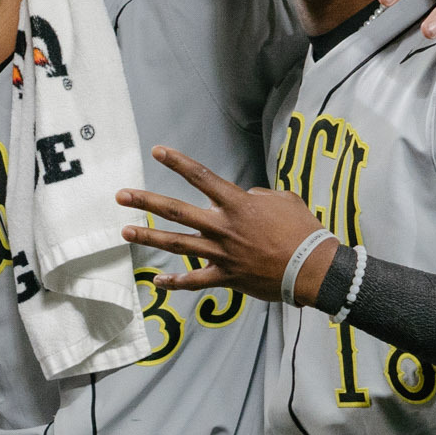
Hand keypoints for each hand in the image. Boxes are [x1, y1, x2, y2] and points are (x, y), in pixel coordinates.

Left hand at [117, 145, 328, 302]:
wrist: (314, 268)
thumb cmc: (304, 231)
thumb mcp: (285, 200)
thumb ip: (260, 195)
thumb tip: (247, 196)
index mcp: (238, 204)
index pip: (202, 177)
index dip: (178, 162)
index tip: (157, 151)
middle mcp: (224, 227)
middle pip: (177, 211)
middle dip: (146, 202)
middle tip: (121, 195)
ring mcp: (222, 253)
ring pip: (177, 243)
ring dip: (149, 238)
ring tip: (124, 232)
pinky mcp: (226, 277)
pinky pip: (195, 281)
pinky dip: (176, 283)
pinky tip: (158, 283)